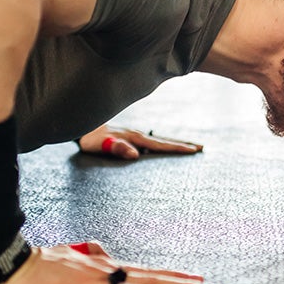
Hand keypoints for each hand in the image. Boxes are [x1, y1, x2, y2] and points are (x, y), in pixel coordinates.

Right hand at [0, 241, 218, 283]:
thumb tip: (103, 250)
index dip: (174, 276)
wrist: (9, 264)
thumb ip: (91, 254)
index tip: (199, 278)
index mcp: (104, 264)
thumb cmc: (38, 264)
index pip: (146, 270)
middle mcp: (104, 271)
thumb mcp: (71, 255)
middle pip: (152, 280)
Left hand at [76, 124, 202, 159]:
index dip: (177, 147)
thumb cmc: (89, 139)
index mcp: (134, 137)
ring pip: (159, 139)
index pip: (160, 144)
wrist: (81, 127)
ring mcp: (134, 135)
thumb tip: (136, 155)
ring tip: (190, 146)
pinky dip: (163, 144)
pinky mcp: (130, 137)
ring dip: (175, 143)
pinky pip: (151, 142)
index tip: (193, 150)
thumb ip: (116, 148)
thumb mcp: (99, 145)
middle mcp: (137, 134)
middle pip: (164, 139)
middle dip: (183, 143)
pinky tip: (165, 148)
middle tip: (202, 147)